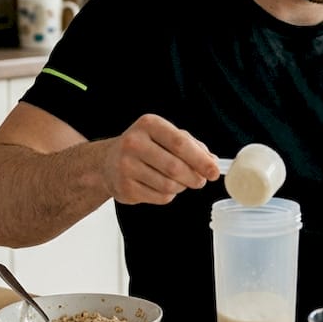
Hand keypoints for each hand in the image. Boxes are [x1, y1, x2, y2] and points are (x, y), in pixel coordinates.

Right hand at [100, 114, 220, 204]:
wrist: (107, 163)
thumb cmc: (145, 147)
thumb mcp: (166, 136)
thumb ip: (192, 145)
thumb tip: (212, 161)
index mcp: (149, 124)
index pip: (180, 143)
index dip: (201, 160)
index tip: (215, 171)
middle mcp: (134, 143)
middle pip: (175, 167)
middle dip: (194, 178)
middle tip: (201, 181)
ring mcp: (126, 166)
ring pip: (169, 185)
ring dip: (181, 187)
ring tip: (179, 182)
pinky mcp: (125, 188)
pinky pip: (159, 197)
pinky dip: (168, 195)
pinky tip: (162, 187)